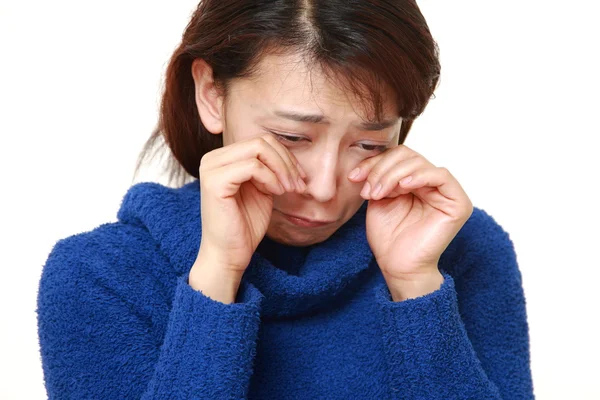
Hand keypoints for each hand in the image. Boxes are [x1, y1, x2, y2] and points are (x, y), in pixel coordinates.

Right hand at [196, 134, 306, 275]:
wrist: (229, 254)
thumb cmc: (245, 225)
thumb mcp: (262, 189)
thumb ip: (270, 168)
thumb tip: (291, 154)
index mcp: (222, 158)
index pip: (261, 141)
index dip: (286, 157)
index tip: (300, 179)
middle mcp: (212, 158)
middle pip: (261, 141)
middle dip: (286, 162)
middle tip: (298, 185)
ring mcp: (211, 168)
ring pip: (258, 148)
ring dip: (282, 169)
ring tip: (289, 190)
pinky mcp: (214, 181)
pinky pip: (252, 166)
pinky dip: (271, 178)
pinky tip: (276, 193)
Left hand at [348, 144, 472, 294]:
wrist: (397, 266)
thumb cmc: (388, 237)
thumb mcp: (378, 198)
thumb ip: (379, 175)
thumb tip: (371, 156)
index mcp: (415, 181)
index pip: (397, 156)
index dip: (375, 162)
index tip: (354, 177)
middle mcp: (432, 183)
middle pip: (408, 156)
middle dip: (382, 170)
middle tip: (367, 190)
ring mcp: (447, 192)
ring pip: (419, 164)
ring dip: (393, 176)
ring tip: (378, 194)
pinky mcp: (458, 203)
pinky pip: (441, 176)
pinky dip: (419, 176)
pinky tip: (403, 187)